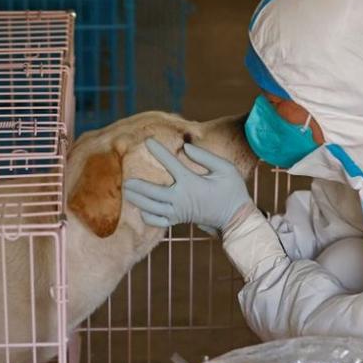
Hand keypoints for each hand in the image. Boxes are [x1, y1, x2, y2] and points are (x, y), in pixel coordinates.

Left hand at [124, 139, 251, 231]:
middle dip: (138, 186)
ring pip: (150, 208)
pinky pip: (157, 221)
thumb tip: (185, 148)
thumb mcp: (225, 169)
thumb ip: (205, 157)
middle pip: (152, 192)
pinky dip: (147, 216)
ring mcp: (178, 211)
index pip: (171, 164)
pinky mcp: (178, 220)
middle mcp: (181, 198)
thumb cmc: (232, 191)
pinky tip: (142, 209)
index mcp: (191, 183)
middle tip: (126, 180)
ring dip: (137, 200)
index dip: (159, 151)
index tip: (148, 141)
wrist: (236, 218)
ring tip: (127, 192)